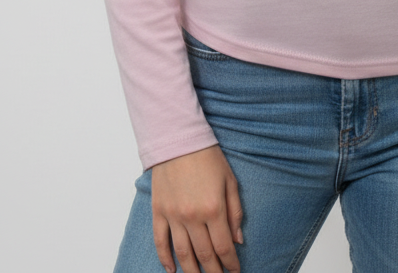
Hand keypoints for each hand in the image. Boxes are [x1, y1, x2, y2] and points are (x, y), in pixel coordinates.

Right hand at [150, 144, 244, 272]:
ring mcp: (173, 215)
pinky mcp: (159, 211)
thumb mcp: (230, 181)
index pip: (223, 247)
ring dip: (192, 271)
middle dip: (214, 271)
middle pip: (204, 255)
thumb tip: (237, 240)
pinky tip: (172, 270)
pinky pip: (160, 241)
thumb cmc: (207, 156)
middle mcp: (193, 216)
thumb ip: (235, 212)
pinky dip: (165, 259)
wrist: (179, 138)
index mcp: (214, 208)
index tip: (235, 271)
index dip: (230, 263)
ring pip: (183, 254)